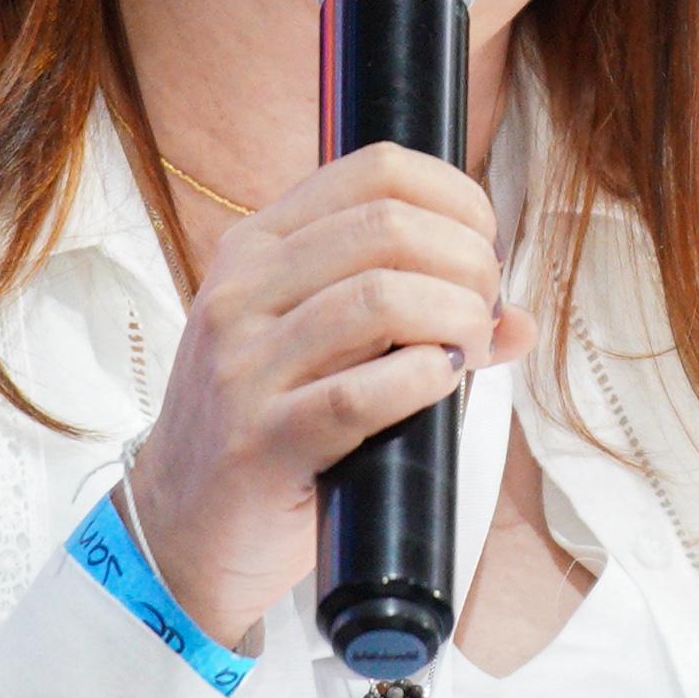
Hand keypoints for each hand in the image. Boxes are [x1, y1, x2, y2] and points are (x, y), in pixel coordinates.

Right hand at [126, 144, 535, 645]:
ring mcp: (245, 365)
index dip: (455, 197)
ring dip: (456, 318)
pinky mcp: (263, 440)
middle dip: (467, 261)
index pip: (375, 169)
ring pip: (380, 298)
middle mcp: (242, 292)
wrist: (181, 528)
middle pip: (388, 225)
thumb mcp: (317, 347)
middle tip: (484, 308)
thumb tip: (517, 320)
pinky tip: (440, 383)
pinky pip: (362, 393)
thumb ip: (410, 316)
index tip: (484, 245)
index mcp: (256, 247)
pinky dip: (424, 380)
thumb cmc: (264, 426)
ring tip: (469, 349)